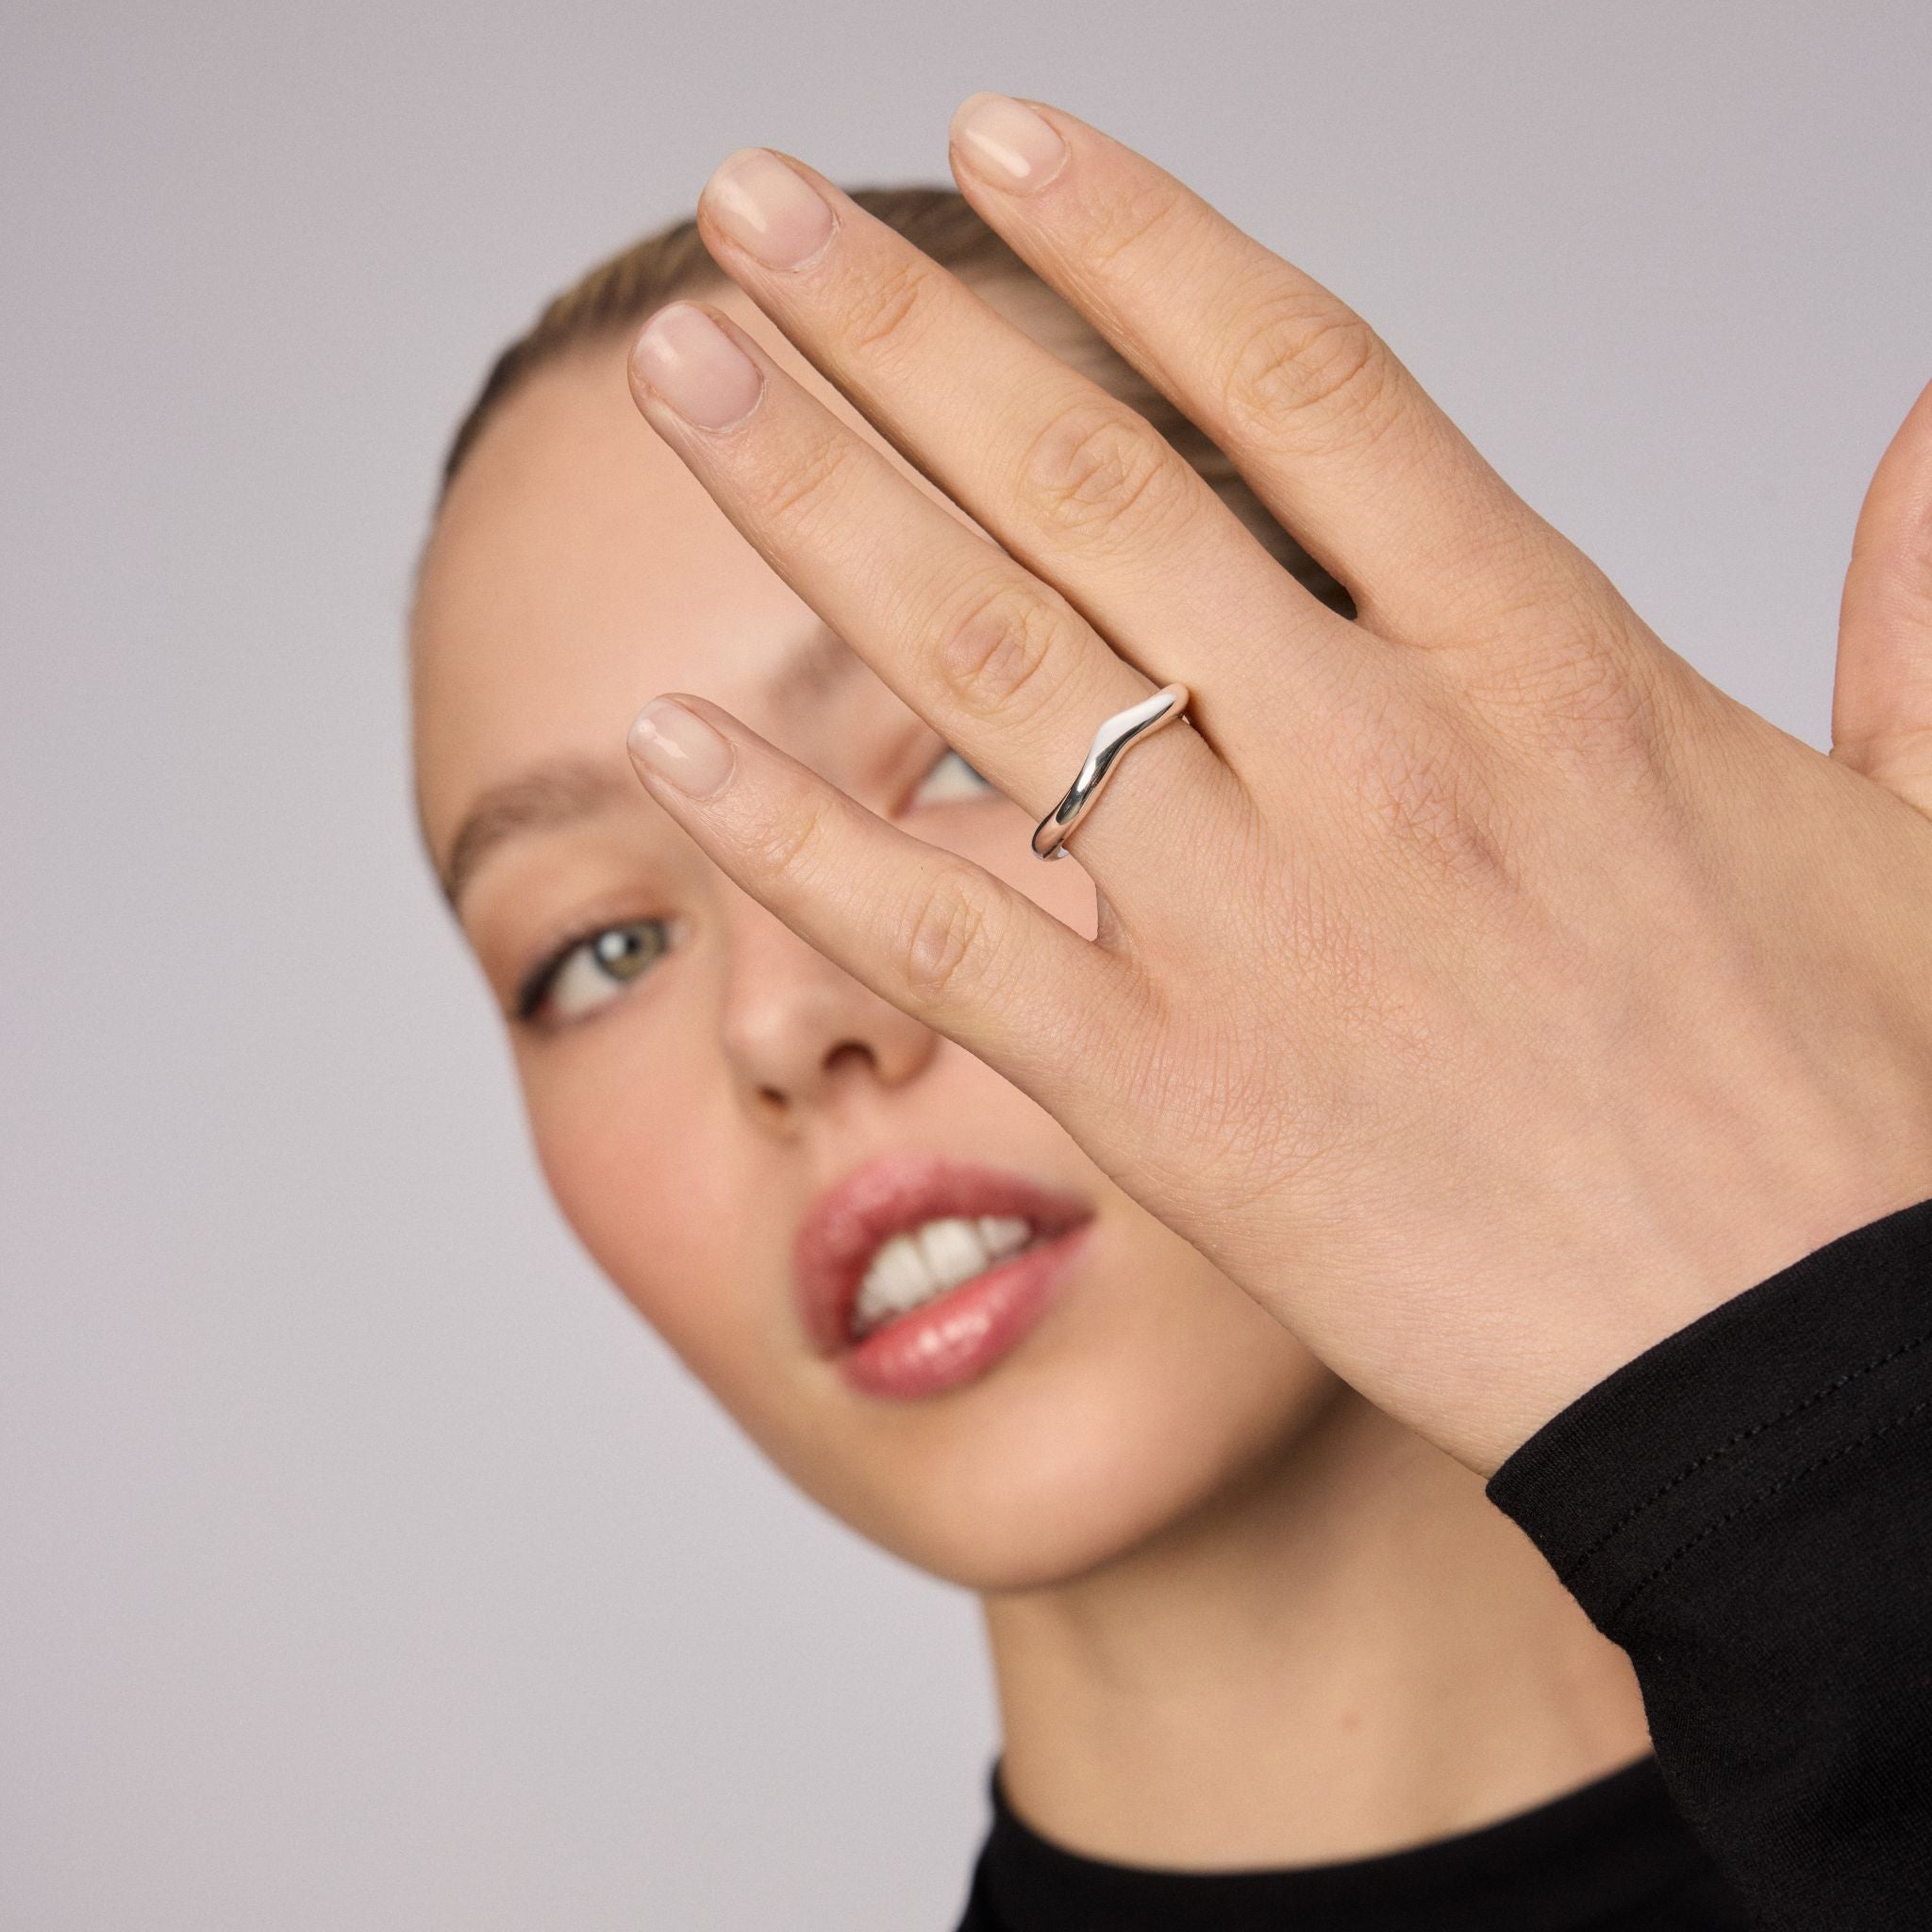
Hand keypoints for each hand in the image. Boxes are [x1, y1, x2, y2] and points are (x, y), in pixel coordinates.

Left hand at [620, 97, 1931, 1471]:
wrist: (1816, 1376)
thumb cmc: (1870, 1114)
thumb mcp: (1920, 827)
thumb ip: (1904, 616)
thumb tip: (1930, 436)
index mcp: (1545, 659)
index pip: (1300, 378)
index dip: (1133, 242)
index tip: (996, 146)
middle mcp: (1378, 756)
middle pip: (1087, 482)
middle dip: (895, 329)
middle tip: (747, 215)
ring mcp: (1263, 926)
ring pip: (987, 663)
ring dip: (811, 499)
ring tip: (679, 376)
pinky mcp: (1181, 1103)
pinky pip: (946, 938)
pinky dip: (796, 836)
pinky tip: (664, 742)